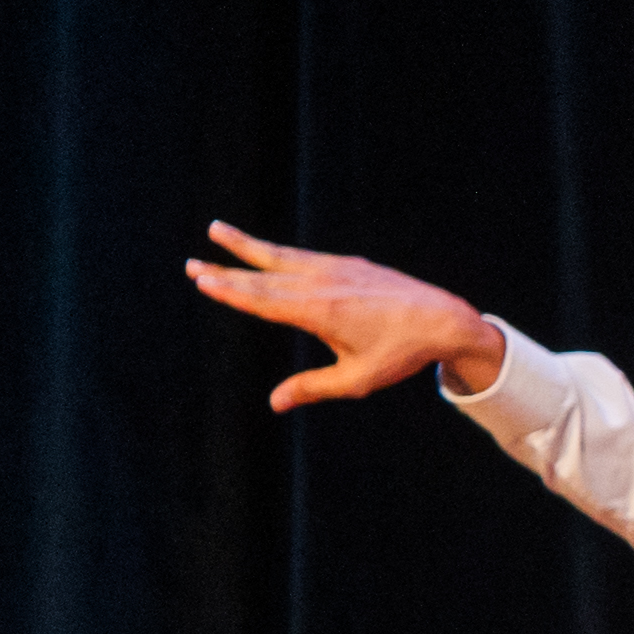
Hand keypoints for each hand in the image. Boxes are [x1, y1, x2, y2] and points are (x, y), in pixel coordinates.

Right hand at [185, 219, 504, 408]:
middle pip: (263, 275)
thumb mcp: (356, 380)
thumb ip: (313, 388)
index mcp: (319, 311)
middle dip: (225, 269)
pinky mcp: (348, 262)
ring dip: (247, 245)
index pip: (262, 299)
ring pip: (281, 255)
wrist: (442, 319)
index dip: (229, 290)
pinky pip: (304, 255)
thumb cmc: (399, 354)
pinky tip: (265, 251)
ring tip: (216, 230)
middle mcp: (322, 283)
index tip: (201, 280)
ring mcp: (335, 268)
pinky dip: (279, 251)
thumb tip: (274, 403)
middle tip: (191, 264)